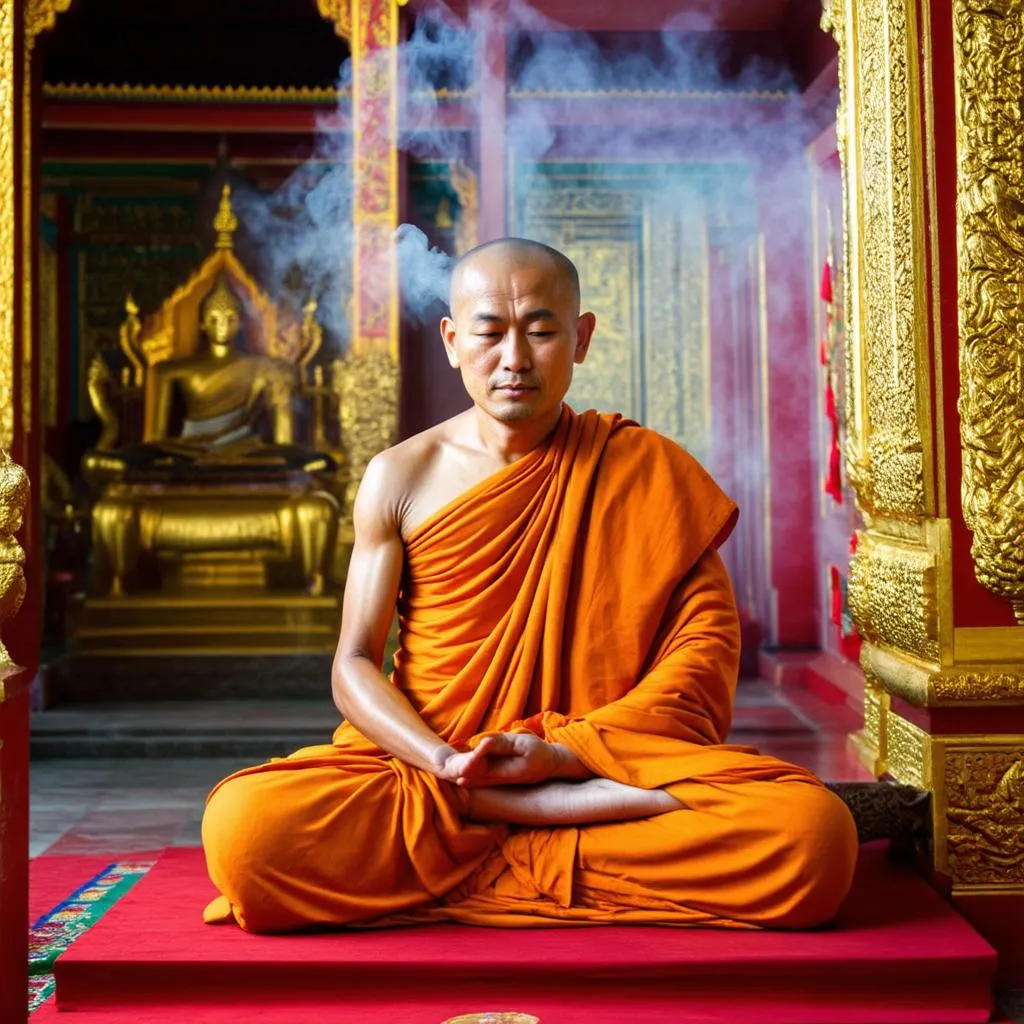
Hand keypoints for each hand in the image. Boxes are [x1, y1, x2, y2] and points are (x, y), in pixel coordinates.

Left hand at [437, 733, 560, 787]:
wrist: (553, 765)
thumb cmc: (539, 752)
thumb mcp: (522, 745)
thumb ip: (502, 744)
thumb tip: (483, 742)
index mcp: (507, 771)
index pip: (483, 767)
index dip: (470, 763)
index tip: (459, 760)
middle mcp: (503, 779)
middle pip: (478, 778)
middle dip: (464, 774)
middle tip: (448, 773)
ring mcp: (503, 781)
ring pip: (480, 781)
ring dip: (467, 778)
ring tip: (452, 777)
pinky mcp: (504, 779)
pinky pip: (485, 781)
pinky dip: (474, 780)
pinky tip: (464, 779)